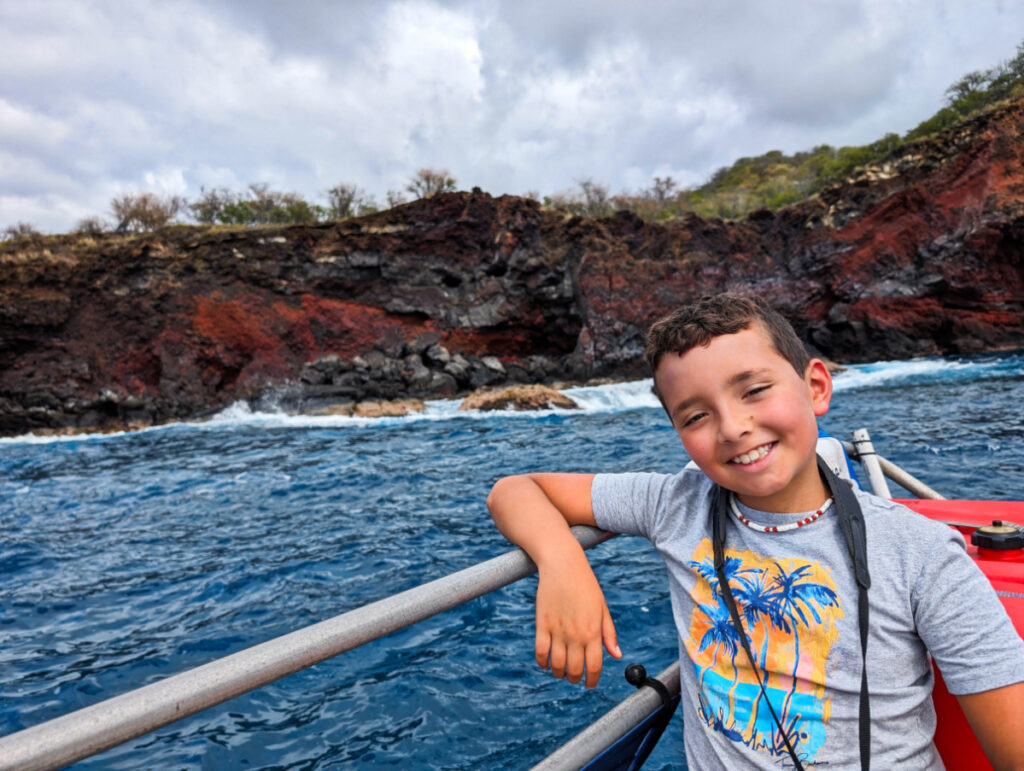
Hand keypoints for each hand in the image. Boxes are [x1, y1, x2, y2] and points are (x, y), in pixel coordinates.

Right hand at [534, 549, 620, 688]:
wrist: (563, 564)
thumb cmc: (585, 585)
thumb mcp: (602, 608)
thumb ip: (609, 633)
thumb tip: (616, 655)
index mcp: (593, 631)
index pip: (594, 667)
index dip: (592, 681)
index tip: (589, 684)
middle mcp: (576, 634)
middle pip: (574, 670)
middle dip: (574, 678)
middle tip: (574, 677)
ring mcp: (558, 630)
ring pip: (556, 665)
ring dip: (558, 673)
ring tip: (561, 671)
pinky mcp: (542, 624)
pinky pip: (540, 652)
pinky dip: (543, 662)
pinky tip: (546, 663)